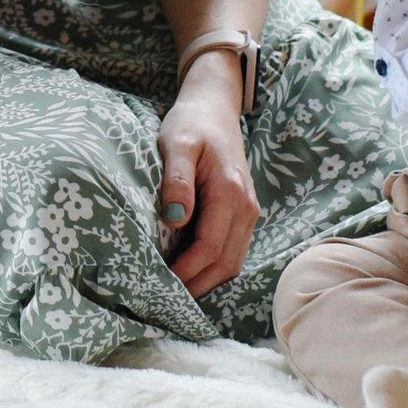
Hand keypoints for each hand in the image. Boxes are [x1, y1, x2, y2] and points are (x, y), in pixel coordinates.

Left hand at [156, 52, 260, 297]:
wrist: (214, 107)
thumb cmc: (191, 123)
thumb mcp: (175, 142)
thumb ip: (176, 179)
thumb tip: (176, 219)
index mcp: (230, 193)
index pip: (210, 248)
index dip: (187, 272)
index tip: (160, 285)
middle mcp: (246, 208)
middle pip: (226, 264)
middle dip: (197, 285)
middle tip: (163, 300)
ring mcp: (248, 212)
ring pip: (232, 262)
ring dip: (205, 279)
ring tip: (173, 291)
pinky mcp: (243, 213)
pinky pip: (231, 250)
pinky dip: (211, 266)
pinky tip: (187, 269)